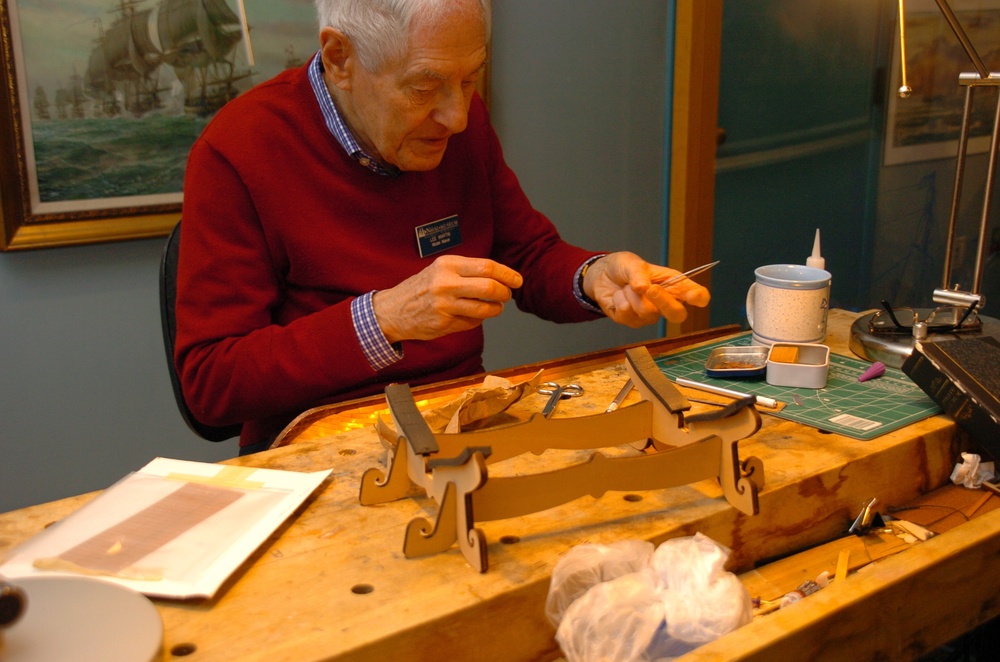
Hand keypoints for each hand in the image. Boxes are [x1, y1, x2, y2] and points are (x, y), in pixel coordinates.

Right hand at [372, 255, 522, 342]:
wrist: (392, 310)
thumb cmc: (422, 287)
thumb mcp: (441, 270)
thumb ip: (468, 271)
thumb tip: (501, 275)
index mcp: (447, 265)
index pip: (487, 267)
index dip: (507, 274)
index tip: (517, 280)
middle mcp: (446, 283)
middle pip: (489, 288)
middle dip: (505, 293)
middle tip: (507, 295)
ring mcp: (444, 305)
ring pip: (485, 309)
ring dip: (496, 309)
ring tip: (495, 307)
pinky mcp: (444, 323)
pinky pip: (473, 322)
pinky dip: (478, 319)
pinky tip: (472, 315)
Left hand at [583, 252, 710, 325]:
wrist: (602, 274)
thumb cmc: (624, 267)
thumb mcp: (633, 263)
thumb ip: (639, 274)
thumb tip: (643, 287)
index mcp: (675, 285)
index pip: (697, 296)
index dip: (699, 298)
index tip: (695, 296)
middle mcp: (666, 303)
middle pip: (677, 315)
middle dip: (664, 302)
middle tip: (650, 288)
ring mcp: (649, 315)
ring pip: (647, 312)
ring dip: (632, 295)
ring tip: (627, 287)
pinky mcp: (632, 321)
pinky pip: (627, 314)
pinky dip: (619, 300)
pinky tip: (619, 296)